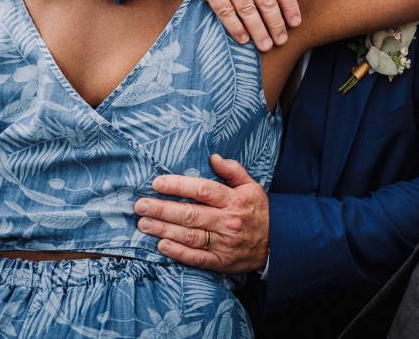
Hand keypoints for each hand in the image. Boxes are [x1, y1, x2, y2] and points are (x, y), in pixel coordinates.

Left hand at [134, 154, 269, 273]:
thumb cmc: (258, 211)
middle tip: (140, 205)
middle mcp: (227, 221)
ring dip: (164, 229)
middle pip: (191, 214)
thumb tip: (213, 157)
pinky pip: (196, 258)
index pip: (203, 190)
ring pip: (189, 235)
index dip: (178, 186)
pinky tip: (161, 245)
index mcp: (234, 200)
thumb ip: (233, 170)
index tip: (157, 183)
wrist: (278, 243)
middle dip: (162, 209)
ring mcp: (224, 243)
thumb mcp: (252, 186)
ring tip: (143, 224)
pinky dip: (178, 252)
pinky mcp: (221, 261)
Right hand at [172, 0, 300, 50]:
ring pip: (247, 9)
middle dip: (276, 23)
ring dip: (258, 30)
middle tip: (282, 40)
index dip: (290, 6)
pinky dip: (235, 27)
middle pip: (266, 0)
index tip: (295, 22)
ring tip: (266, 45)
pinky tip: (243, 39)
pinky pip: (225, 12)